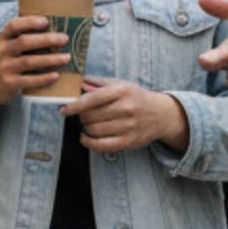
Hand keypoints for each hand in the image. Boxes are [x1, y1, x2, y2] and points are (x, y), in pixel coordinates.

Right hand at [0, 15, 69, 126]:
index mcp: (4, 39)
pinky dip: (44, 78)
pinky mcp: (10, 83)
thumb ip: (24, 40)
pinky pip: (29, 80)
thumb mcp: (8, 48)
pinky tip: (56, 75)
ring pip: (29, 61)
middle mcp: (2, 51)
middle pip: (24, 42)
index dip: (29, 22)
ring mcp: (5, 68)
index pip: (13, 26)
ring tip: (67, 57)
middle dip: (46, 39)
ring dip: (50, 59)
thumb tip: (56, 33)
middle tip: (64, 38)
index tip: (45, 21)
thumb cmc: (6, 62)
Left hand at [62, 79, 188, 154]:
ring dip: (86, 128)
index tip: (64, 110)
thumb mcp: (121, 84)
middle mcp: (127, 108)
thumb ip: (98, 83)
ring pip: (94, 130)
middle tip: (84, 115)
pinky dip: (89, 142)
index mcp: (122, 91)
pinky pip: (102, 145)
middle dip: (82, 116)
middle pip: (90, 116)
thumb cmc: (137, 97)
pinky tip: (86, 137)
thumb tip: (77, 84)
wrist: (163, 114)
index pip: (92, 99)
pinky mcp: (130, 141)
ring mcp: (129, 126)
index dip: (75, 106)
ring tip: (90, 124)